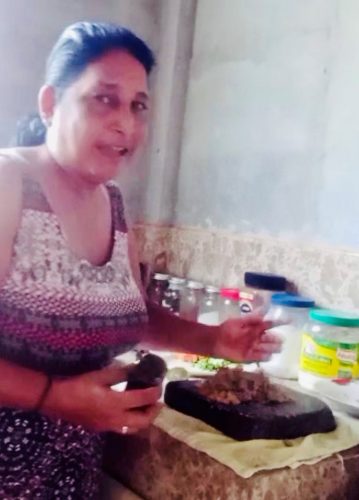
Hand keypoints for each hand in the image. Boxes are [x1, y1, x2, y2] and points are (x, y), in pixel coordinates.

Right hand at [42, 362, 161, 433]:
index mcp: (116, 403)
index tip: (160, 383)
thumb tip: (138, 368)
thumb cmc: (77, 384)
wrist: (55, 399)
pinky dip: (132, 422)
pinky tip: (129, 411)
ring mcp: (107, 426)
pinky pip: (122, 429)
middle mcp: (115, 419)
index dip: (155, 391)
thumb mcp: (100, 374)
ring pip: (133, 428)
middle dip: (154, 411)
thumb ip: (121, 373)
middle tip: (158, 399)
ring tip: (146, 406)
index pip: (144, 399)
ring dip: (144, 419)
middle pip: (143, 421)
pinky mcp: (101, 428)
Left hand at [214, 316, 280, 361]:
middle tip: (282, 340)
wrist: (215, 340)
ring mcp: (252, 347)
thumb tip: (265, 310)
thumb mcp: (240, 321)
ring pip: (266, 348)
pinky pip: (258, 357)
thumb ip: (253, 318)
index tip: (290, 320)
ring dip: (272, 348)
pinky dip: (264, 357)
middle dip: (276, 339)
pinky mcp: (247, 356)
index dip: (280, 322)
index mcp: (255, 327)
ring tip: (279, 348)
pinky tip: (270, 357)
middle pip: (269, 338)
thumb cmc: (228, 328)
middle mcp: (255, 337)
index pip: (270, 324)